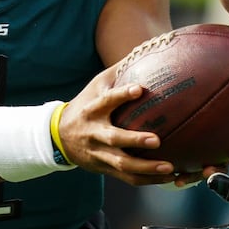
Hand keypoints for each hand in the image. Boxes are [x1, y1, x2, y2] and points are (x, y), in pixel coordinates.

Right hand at [57, 66, 179, 186]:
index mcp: (92, 110)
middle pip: (114, 139)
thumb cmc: (85, 105)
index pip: (106, 101)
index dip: (121, 95)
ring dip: (146, 168)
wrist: (58, 138)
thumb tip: (145, 49)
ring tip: (170, 168)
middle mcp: (94, 133)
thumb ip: (117, 72)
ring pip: (122, 165)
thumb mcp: (95, 86)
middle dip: (135, 141)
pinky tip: (168, 178)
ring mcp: (99, 154)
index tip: (139, 89)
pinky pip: (128, 178)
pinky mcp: (105, 169)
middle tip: (157, 140)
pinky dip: (148, 180)